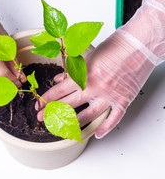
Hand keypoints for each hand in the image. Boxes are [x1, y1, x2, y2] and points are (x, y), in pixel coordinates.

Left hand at [37, 0, 164, 138]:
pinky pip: (114, 117)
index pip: (60, 90)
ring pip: (89, 114)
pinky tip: (98, 134)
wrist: (139, 44)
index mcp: (84, 74)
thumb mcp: (88, 56)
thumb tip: (59, 79)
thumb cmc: (115, 47)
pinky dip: (106, 127)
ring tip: (62, 129)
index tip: (39, 104)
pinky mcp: (123, 99)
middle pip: (69, 103)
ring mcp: (109, 95)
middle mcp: (95, 87)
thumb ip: (72, 70)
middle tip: (42, 118)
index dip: (47, 98)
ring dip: (74, 123)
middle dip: (52, 111)